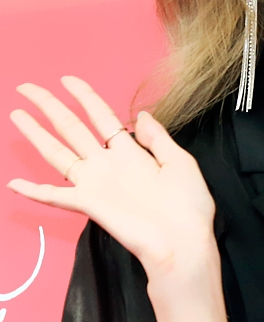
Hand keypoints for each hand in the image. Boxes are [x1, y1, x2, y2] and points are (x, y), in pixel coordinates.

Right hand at [7, 76, 216, 280]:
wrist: (183, 242)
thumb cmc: (187, 206)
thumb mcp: (180, 162)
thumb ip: (157, 137)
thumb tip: (141, 115)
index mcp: (131, 152)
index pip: (102, 116)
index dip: (84, 96)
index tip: (67, 80)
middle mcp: (108, 164)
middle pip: (72, 128)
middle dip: (49, 106)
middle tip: (27, 88)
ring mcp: (96, 184)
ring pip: (58, 153)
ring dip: (36, 134)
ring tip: (16, 114)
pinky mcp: (89, 205)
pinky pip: (56, 196)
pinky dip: (35, 192)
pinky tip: (14, 185)